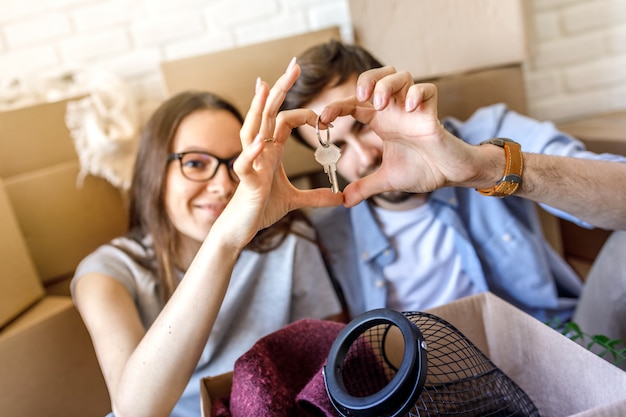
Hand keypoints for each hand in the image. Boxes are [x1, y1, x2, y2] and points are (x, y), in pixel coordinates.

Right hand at [213, 59, 342, 248]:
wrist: (241, 230)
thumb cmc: (260, 209)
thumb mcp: (295, 201)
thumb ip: (317, 197)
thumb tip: (340, 197)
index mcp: (270, 151)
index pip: (284, 119)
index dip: (303, 112)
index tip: (323, 115)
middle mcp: (259, 151)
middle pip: (267, 113)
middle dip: (280, 89)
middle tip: (294, 65)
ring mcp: (250, 164)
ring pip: (251, 129)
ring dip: (258, 109)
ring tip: (264, 87)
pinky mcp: (245, 182)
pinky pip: (246, 164)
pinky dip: (252, 153)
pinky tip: (260, 143)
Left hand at [319, 66, 479, 206]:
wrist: (448, 176)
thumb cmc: (421, 170)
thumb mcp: (386, 180)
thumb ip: (365, 187)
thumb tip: (344, 201)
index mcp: (381, 122)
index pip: (355, 104)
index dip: (337, 107)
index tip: (323, 120)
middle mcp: (395, 111)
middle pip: (379, 76)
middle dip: (366, 80)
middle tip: (359, 96)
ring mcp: (413, 110)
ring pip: (401, 76)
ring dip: (388, 84)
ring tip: (381, 104)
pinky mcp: (432, 114)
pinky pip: (428, 90)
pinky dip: (417, 93)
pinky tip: (409, 108)